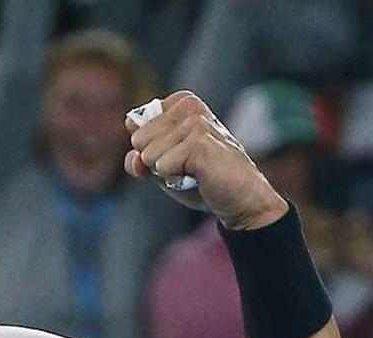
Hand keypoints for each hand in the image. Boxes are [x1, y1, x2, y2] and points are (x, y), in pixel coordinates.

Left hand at [124, 90, 287, 229]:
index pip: (133, 124)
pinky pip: (161, 167)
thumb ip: (139, 158)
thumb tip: (135, 157)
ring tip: (195, 171)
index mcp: (180, 103)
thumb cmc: (201, 181)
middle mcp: (189, 105)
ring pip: (148, 155)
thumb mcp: (161, 167)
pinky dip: (175, 179)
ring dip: (167, 172)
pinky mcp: (199, 142)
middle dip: (155, 162)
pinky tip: (200, 176)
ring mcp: (195, 122)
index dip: (148, 149)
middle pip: (138, 139)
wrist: (239, 200)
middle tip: (187, 166)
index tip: (176, 154)